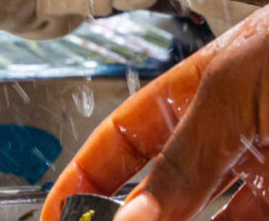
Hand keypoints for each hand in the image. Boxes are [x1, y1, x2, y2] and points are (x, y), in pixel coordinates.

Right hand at [41, 5, 268, 220]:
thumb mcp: (230, 96)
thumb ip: (183, 161)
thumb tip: (129, 218)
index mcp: (192, 94)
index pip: (121, 142)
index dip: (83, 179)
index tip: (54, 215)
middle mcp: (224, 135)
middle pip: (159, 193)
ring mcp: (261, 167)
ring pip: (208, 219)